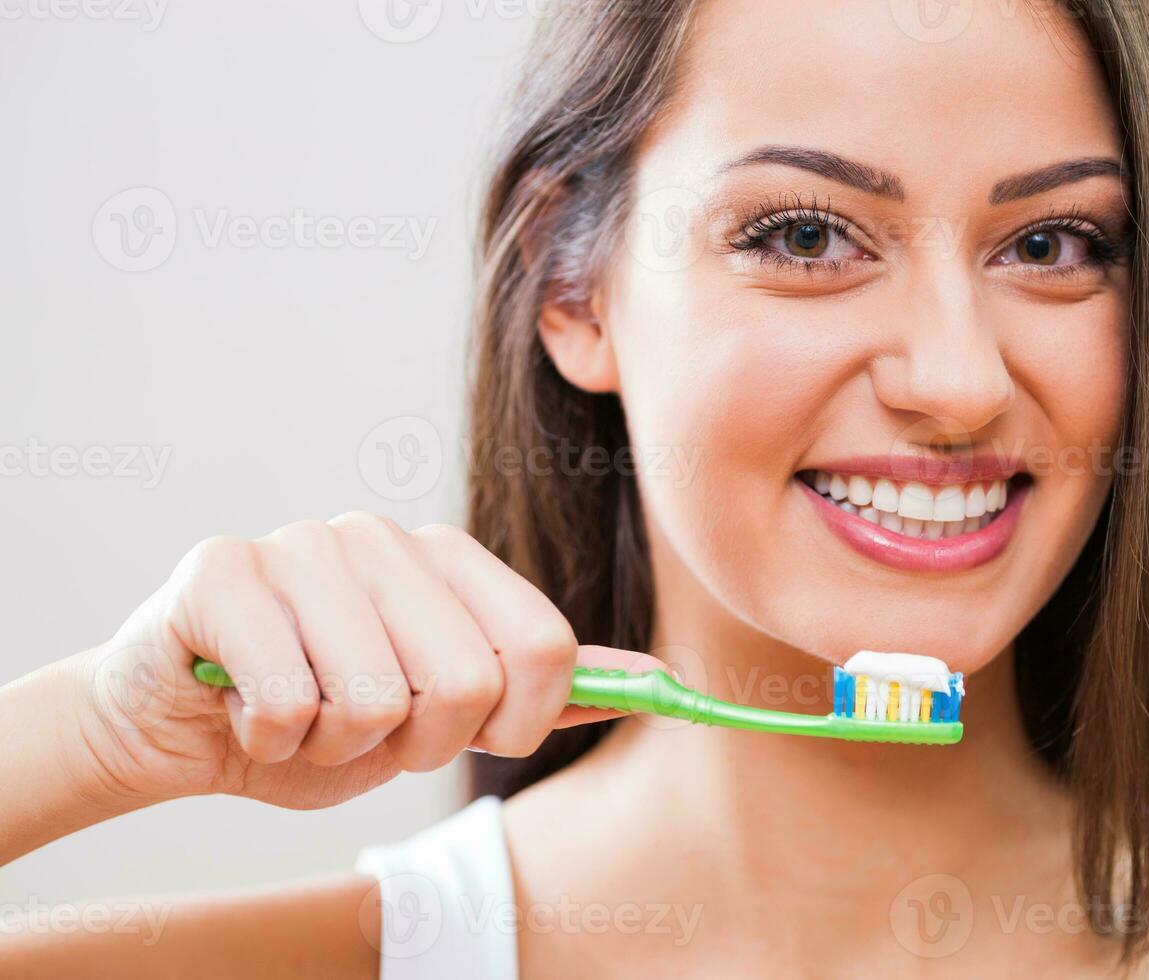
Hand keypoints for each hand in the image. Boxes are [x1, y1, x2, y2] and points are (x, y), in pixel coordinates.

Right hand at [70, 513, 657, 810]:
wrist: (177, 726)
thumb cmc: (319, 718)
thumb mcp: (444, 715)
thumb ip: (541, 691)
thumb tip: (655, 679)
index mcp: (448, 558)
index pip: (547, 647)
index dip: (518, 722)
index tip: (471, 736)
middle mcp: (383, 536)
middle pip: (467, 680)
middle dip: (415, 745)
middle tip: (364, 729)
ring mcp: (303, 544)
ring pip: (373, 699)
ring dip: (334, 746)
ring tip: (300, 715)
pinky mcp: (223, 571)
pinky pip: (290, 703)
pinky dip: (270, 740)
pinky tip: (246, 705)